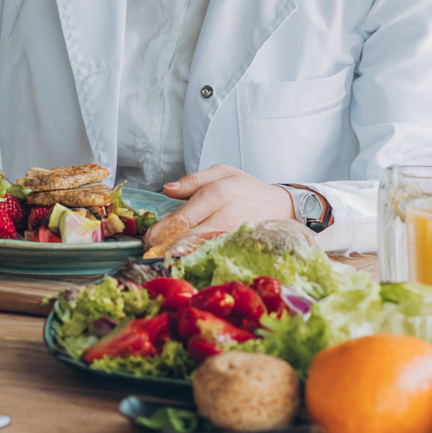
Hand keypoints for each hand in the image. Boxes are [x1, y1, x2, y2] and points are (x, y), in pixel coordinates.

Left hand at [145, 164, 295, 246]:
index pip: (184, 216)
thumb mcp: (221, 172)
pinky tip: (187, 260)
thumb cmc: (247, 188)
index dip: (164, 229)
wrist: (282, 206)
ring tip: (163, 256)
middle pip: (190, 235)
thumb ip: (192, 181)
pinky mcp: (240, 246)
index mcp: (217, 194)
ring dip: (181, 253)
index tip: (150, 237)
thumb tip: (167, 189)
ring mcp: (233, 234)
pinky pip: (215, 252)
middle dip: (167, 244)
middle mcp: (225, 216)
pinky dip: (199, 257)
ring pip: (202, 247)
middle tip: (151, 250)